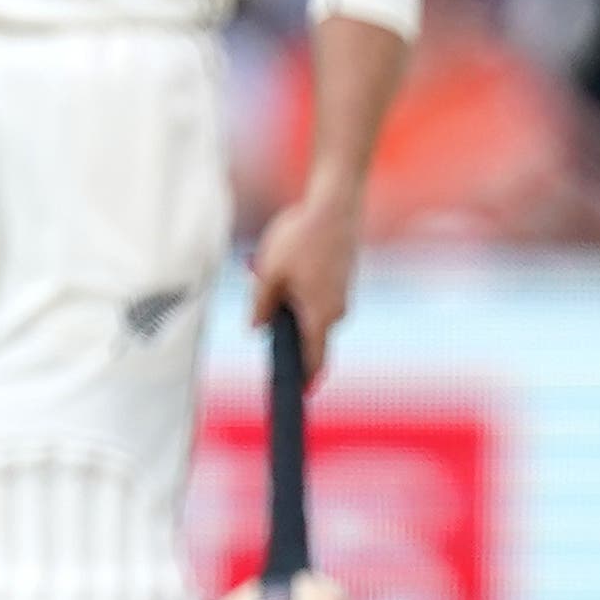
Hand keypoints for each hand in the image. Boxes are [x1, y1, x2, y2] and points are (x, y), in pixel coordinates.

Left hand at [248, 182, 365, 382]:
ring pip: (309, 312)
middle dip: (282, 326)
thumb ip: (261, 306)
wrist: (335, 205)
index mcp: (320, 316)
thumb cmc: (301, 238)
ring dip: (288, 301)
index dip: (302, 378)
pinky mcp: (342, 281)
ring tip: (269, 267)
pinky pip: (316, 296)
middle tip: (261, 297)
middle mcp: (338, 311)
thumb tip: (256, 331)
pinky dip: (298, 288)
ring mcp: (343, 296)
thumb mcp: (269, 274)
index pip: (313, 359)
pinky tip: (285, 261)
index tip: (295, 394)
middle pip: (307, 335)